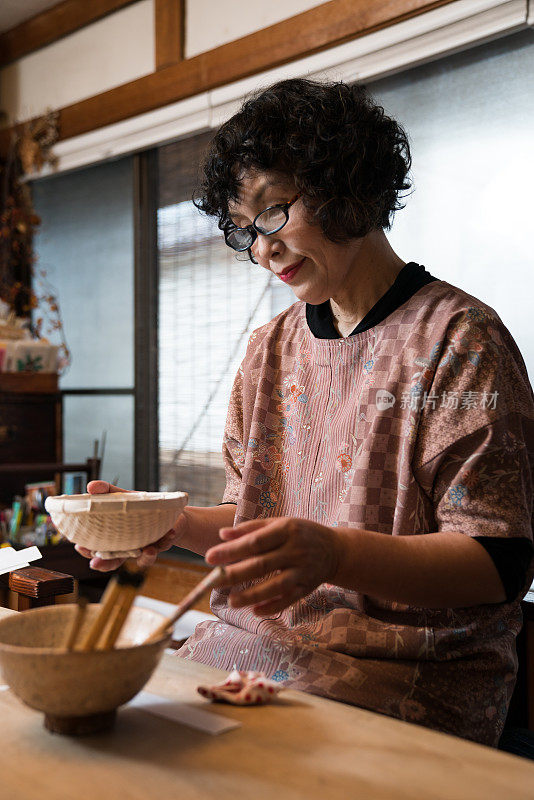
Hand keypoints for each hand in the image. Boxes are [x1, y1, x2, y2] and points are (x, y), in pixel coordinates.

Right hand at [74, 480, 188, 571]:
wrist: (168, 511)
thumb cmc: (139, 506)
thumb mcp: (122, 496)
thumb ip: (106, 491)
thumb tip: (91, 486)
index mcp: (113, 537)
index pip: (96, 548)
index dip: (87, 550)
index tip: (80, 546)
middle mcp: (127, 547)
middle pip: (113, 561)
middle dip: (105, 563)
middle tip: (96, 562)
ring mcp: (144, 547)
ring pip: (141, 559)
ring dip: (144, 557)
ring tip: (145, 550)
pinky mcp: (162, 543)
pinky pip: (164, 545)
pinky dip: (166, 540)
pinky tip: (169, 533)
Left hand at [205, 516, 338, 615]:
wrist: (335, 549)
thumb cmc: (300, 533)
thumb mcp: (279, 524)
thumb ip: (250, 529)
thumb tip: (221, 534)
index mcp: (286, 530)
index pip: (255, 542)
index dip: (231, 551)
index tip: (209, 557)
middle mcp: (295, 550)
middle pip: (261, 565)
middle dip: (235, 574)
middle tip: (212, 581)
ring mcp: (302, 571)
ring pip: (275, 586)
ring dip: (252, 595)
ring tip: (231, 601)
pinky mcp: (307, 588)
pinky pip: (288, 600)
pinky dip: (272, 606)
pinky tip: (255, 611)